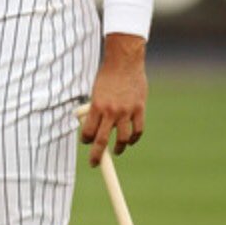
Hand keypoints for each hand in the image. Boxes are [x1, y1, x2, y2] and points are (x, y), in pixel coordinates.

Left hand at [80, 34, 147, 166]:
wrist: (124, 61)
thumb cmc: (107, 75)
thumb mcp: (95, 91)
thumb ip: (95, 109)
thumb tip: (92, 124)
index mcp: (96, 107)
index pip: (88, 132)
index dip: (85, 140)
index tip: (86, 142)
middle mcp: (111, 112)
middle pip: (102, 141)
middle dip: (96, 156)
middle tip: (94, 163)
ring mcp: (126, 111)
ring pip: (123, 139)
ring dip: (119, 148)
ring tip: (116, 150)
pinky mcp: (140, 109)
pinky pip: (138, 130)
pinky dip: (134, 138)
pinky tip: (131, 140)